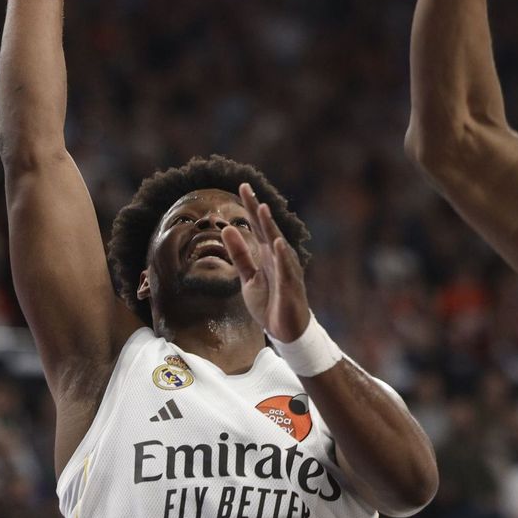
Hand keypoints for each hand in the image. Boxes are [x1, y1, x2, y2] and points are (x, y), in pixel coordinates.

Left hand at [221, 182, 309, 341]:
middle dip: (257, 208)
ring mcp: (286, 270)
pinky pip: (286, 269)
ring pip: (277, 244)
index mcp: (267, 253)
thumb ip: (239, 254)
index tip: (242, 186)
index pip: (257, 225)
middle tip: (246, 187)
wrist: (286, 331)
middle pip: (266, 228)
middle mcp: (278, 256)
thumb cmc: (270, 302)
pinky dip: (282, 256)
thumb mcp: (248, 277)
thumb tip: (227, 228)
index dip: (250, 206)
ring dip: (270, 226)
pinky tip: (278, 243)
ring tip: (262, 208)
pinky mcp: (290, 286)